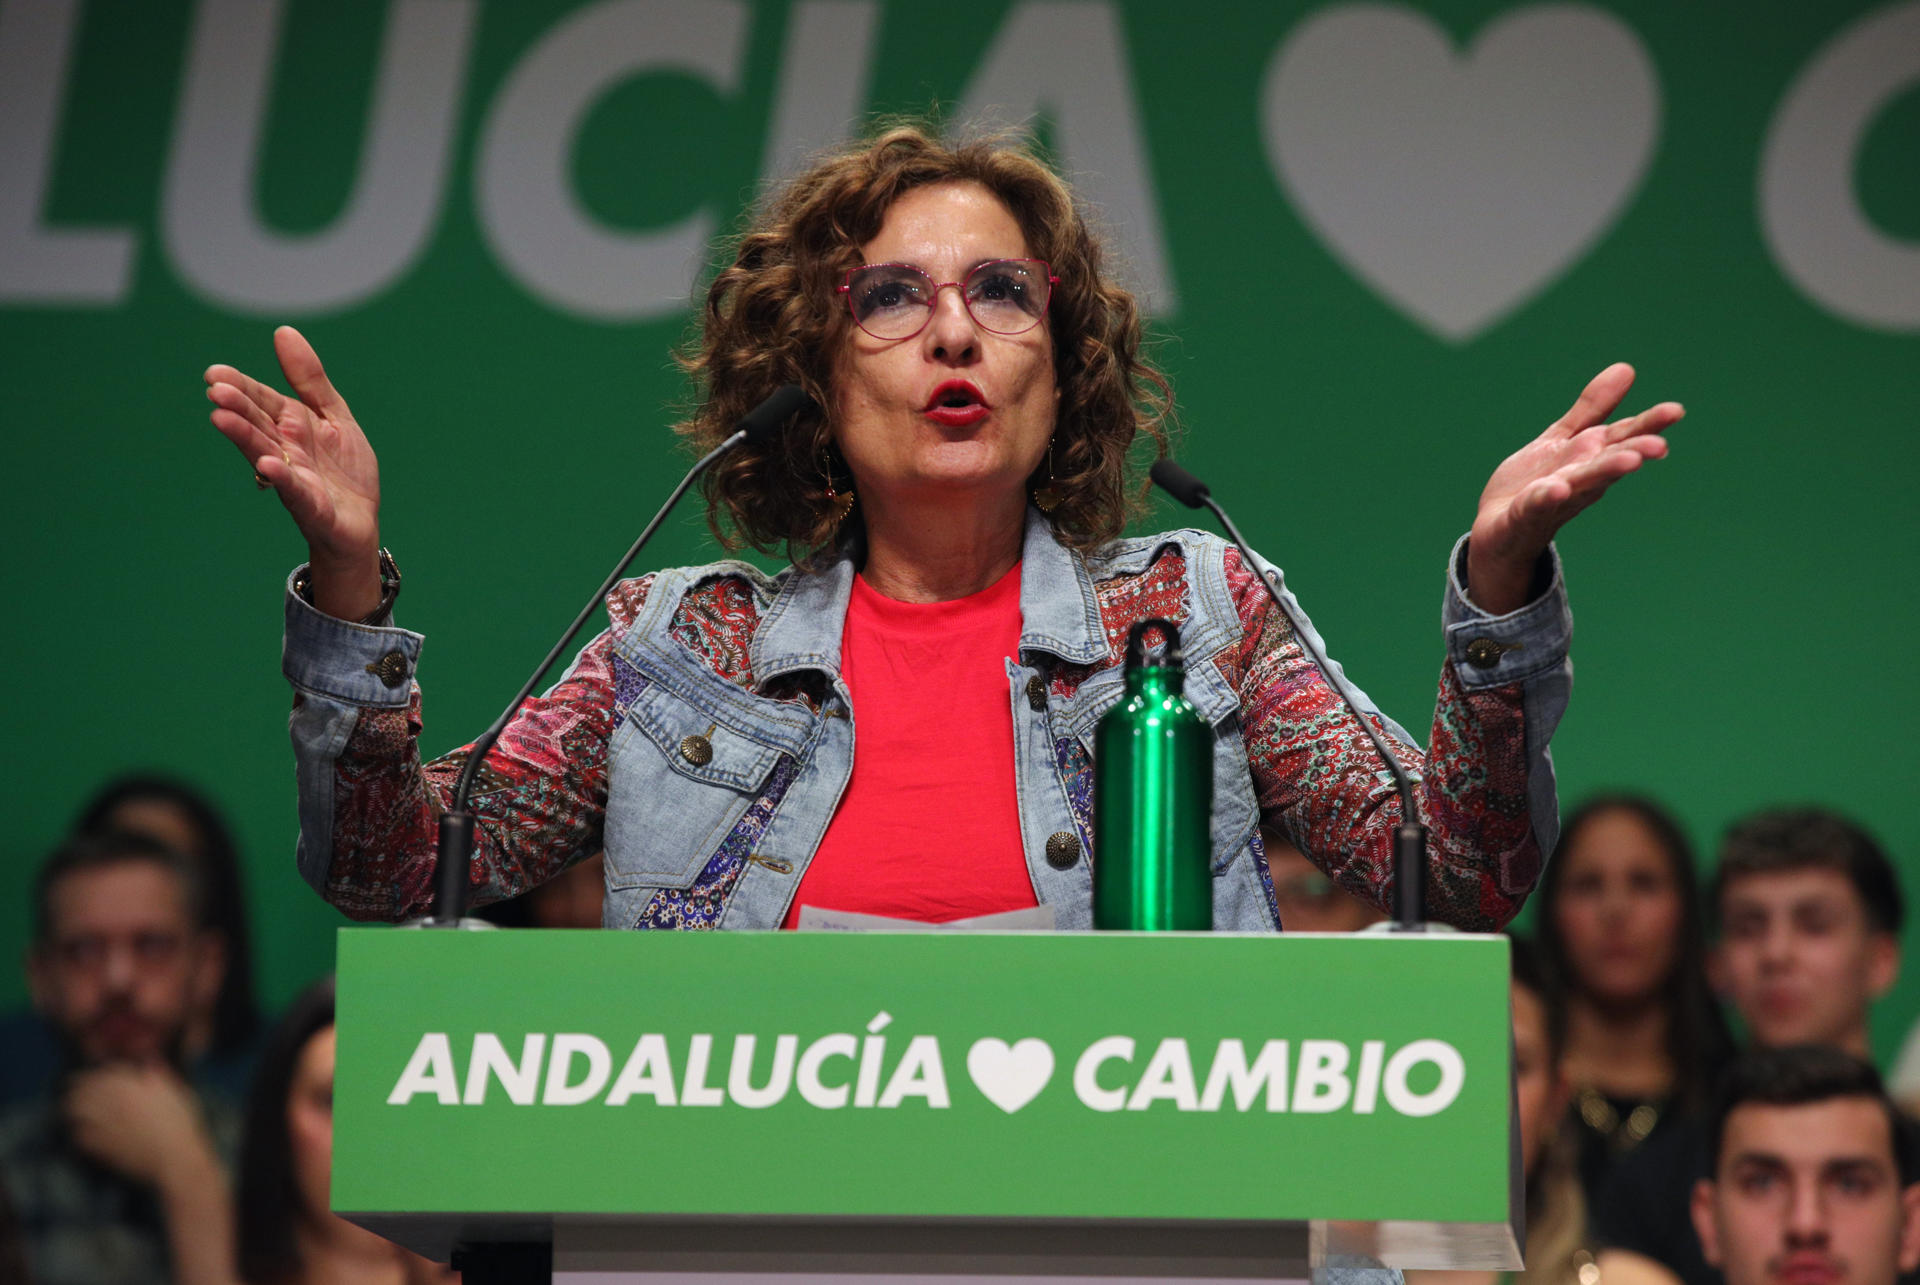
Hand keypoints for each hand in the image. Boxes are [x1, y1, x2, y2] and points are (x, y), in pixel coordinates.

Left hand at [63, 1064, 214, 1187]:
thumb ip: (159, 1074)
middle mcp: (110, 1103)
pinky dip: (77, 1132)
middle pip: (81, 1093)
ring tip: (71, 1110)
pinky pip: (79, 1136)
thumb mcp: (176, 1092)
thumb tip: (148, 1059)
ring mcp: (103, 1125)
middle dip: (76, 1091)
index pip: (99, 1075)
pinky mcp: (100, 1146)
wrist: (175, 1157)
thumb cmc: (180, 1123)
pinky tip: (80, 1132)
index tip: (86, 1077)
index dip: (90, 1076)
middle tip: (73, 1093)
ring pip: (75, 1112)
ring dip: (72, 1110)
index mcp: (129, 1087)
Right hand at [205, 326, 384, 618]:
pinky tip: (269, 465)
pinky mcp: (310, 505)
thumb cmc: (344, 470)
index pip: (262, 400)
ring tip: (221, 417)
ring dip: (244, 436)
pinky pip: (295, 490)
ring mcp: (295, 477)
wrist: (360, 522)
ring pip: (264, 453)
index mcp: (291, 425)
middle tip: (214, 389)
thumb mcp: (333, 416)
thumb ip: (310, 379)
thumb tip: (283, 331)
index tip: (214, 373)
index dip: (241, 386)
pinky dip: (282, 478)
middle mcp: (285, 449)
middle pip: (257, 424)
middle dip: (237, 407)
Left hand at [1467, 362, 1680, 613]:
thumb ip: (1592, 409)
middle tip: (1660, 445)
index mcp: (1590, 459)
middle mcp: (1579, 480)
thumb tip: (1627, 368)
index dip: (1647, 425)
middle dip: (1633, 453)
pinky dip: (1545, 497)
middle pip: (1608, 463)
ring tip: (1629, 462)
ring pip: (1581, 484)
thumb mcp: (1563, 440)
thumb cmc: (1536, 483)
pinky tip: (1558, 488)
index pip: (1622, 439)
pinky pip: (1535, 505)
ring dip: (1604, 473)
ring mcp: (1552, 499)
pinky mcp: (1523, 515)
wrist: (1496, 527)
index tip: (1676, 411)